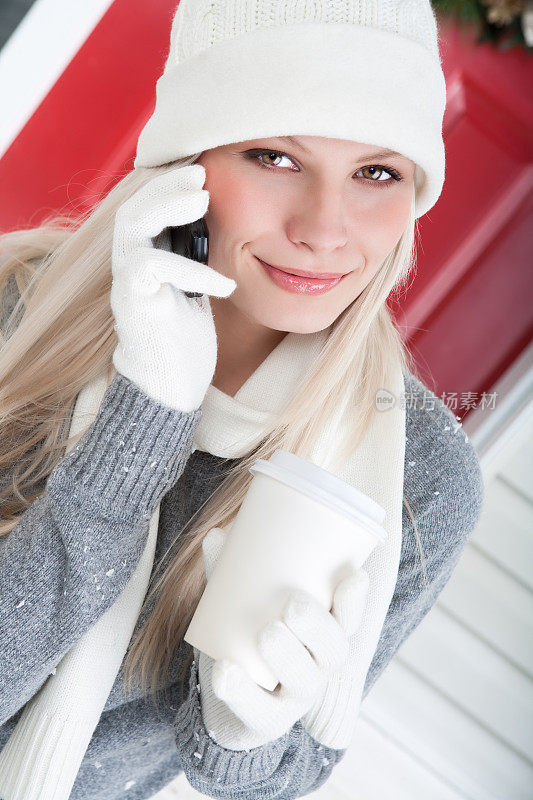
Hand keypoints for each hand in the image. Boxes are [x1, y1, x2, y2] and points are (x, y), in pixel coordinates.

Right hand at [110, 164, 235, 412]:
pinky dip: (190, 270)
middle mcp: (130, 264)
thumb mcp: (196, 285)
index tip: (203, 168)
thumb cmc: (184, 333)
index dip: (170, 184)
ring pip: (132, 227)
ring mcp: (128, 283)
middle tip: (200, 174)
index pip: (149, 208)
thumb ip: (197, 255)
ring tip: (201, 200)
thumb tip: (226, 224)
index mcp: (146, 255)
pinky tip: (223, 283)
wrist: (170, 383)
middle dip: (165, 185)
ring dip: (165, 207)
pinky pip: (151, 269)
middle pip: (134, 207)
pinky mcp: (133, 304)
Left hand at [195, 527, 364, 750]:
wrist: (227, 700)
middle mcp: (317, 667)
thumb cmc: (247, 639)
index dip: (354, 600)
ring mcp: (293, 697)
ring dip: (288, 656)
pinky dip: (240, 691)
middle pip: (333, 651)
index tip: (354, 575)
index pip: (348, 619)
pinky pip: (259, 712)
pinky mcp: (265, 722)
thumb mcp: (243, 604)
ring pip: (304, 681)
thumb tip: (216, 535)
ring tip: (266, 632)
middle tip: (293, 602)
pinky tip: (225, 671)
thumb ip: (231, 573)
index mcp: (322, 635)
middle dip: (317, 626)